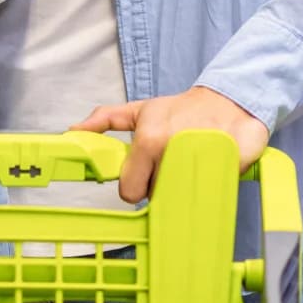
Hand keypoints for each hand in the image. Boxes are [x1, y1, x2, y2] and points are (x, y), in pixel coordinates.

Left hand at [73, 87, 270, 203]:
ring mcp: (200, 165)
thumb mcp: (141, 110)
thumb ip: (105, 119)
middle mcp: (172, 153)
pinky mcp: (227, 172)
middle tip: (170, 166)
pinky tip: (210, 171)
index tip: (146, 174)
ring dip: (182, 190)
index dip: (135, 185)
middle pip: (154, 198)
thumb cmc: (181, 109)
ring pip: (177, 201)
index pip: (129, 191)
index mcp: (148, 141)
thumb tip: (74, 130)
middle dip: (159, 187)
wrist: (228, 100)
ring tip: (189, 166)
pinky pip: (209, 197)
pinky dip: (209, 189)